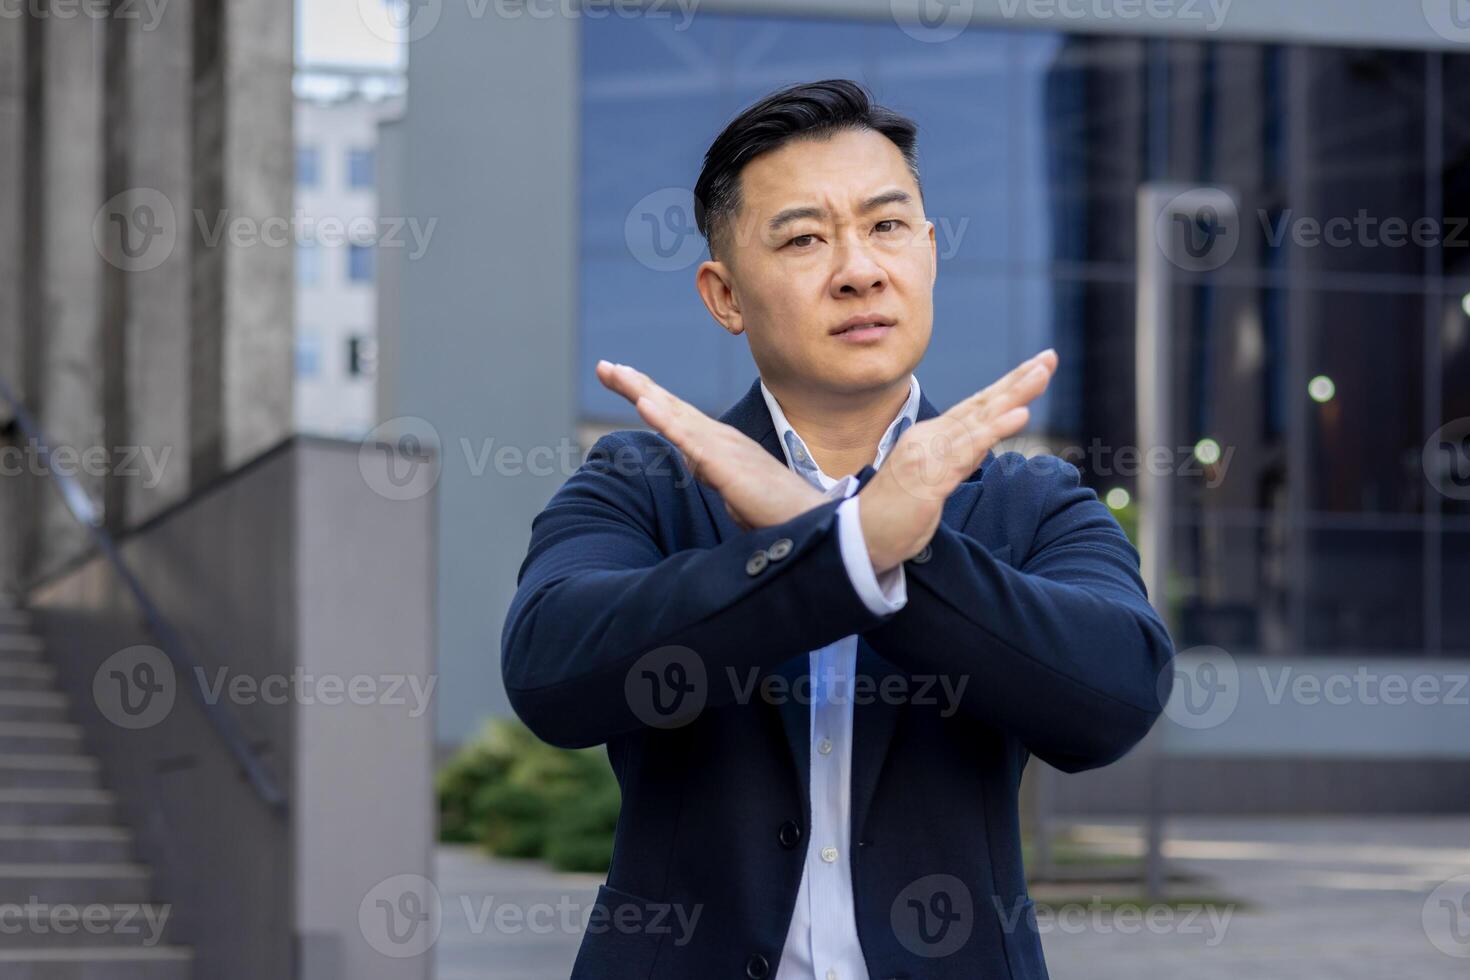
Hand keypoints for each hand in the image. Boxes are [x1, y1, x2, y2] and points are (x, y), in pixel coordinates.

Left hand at [596, 360, 826, 530]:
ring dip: (643, 392)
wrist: (813, 523)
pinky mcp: (725, 464)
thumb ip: (714, 474)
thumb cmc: (779, 512)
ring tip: (615, 373)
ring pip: (674, 415)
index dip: (650, 397)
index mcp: (720, 445)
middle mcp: (720, 438)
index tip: (624, 381)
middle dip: (636, 384)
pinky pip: (689, 439)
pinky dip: (664, 420)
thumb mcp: (736, 492)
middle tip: (605, 367)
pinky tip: (643, 404)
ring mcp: (722, 448)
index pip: (677, 416)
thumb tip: (696, 464)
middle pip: (670, 406)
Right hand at [859, 349, 1058, 572]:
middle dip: (1018, 379)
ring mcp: (928, 454)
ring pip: (979, 420)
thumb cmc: (895, 513)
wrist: (859, 537)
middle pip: (982, 404)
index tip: (1037, 367)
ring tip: (1040, 374)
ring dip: (1014, 396)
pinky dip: (995, 430)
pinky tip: (1020, 416)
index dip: (1007, 386)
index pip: (976, 407)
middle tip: (1049, 357)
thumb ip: (958, 459)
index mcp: (932, 437)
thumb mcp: (935, 480)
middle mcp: (930, 437)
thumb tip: (984, 445)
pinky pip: (968, 451)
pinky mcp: (929, 476)